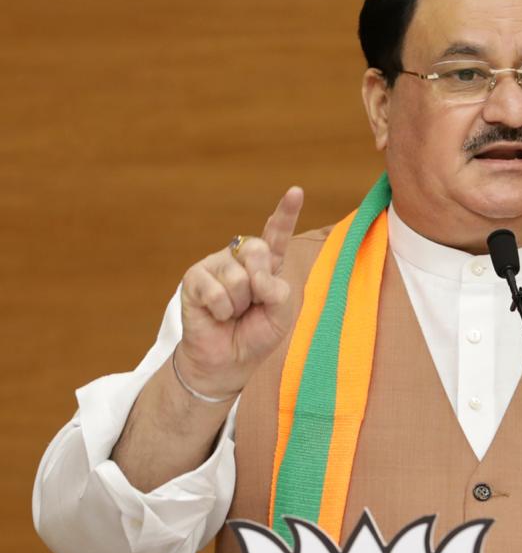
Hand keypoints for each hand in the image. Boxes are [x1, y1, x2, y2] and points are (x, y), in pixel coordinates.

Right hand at [175, 187, 303, 397]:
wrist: (227, 361)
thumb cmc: (255, 334)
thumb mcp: (280, 314)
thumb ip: (278, 290)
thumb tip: (256, 275)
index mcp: (266, 264)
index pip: (277, 235)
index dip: (285, 213)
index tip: (296, 191)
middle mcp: (240, 258)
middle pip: (257, 250)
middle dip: (259, 283)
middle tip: (251, 306)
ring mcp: (215, 265)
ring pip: (238, 277)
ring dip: (239, 304)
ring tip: (233, 313)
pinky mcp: (194, 278)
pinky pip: (216, 290)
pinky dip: (222, 310)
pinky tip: (216, 315)